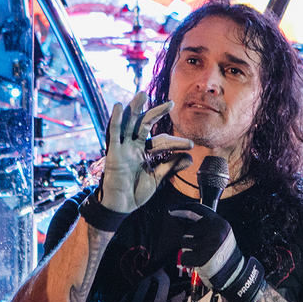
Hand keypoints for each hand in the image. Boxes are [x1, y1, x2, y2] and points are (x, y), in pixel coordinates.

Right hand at [99, 92, 192, 213]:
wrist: (121, 207)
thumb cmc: (135, 192)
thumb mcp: (157, 178)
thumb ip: (170, 166)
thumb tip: (189, 158)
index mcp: (144, 152)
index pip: (161, 141)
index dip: (175, 142)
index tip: (190, 145)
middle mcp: (133, 147)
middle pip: (144, 125)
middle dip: (156, 113)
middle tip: (171, 104)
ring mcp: (123, 148)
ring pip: (128, 124)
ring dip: (134, 108)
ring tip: (142, 94)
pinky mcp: (113, 153)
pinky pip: (113, 134)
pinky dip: (115, 120)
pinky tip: (118, 107)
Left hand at [169, 205, 265, 301]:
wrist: (233, 273)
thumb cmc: (223, 254)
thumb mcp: (220, 234)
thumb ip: (205, 225)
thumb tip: (183, 218)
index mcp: (220, 223)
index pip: (198, 210)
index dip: (183, 209)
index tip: (171, 210)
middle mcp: (215, 232)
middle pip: (188, 231)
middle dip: (189, 240)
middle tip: (201, 248)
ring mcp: (209, 245)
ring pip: (184, 243)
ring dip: (189, 251)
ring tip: (201, 255)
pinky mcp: (202, 258)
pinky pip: (184, 256)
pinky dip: (188, 262)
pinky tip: (197, 263)